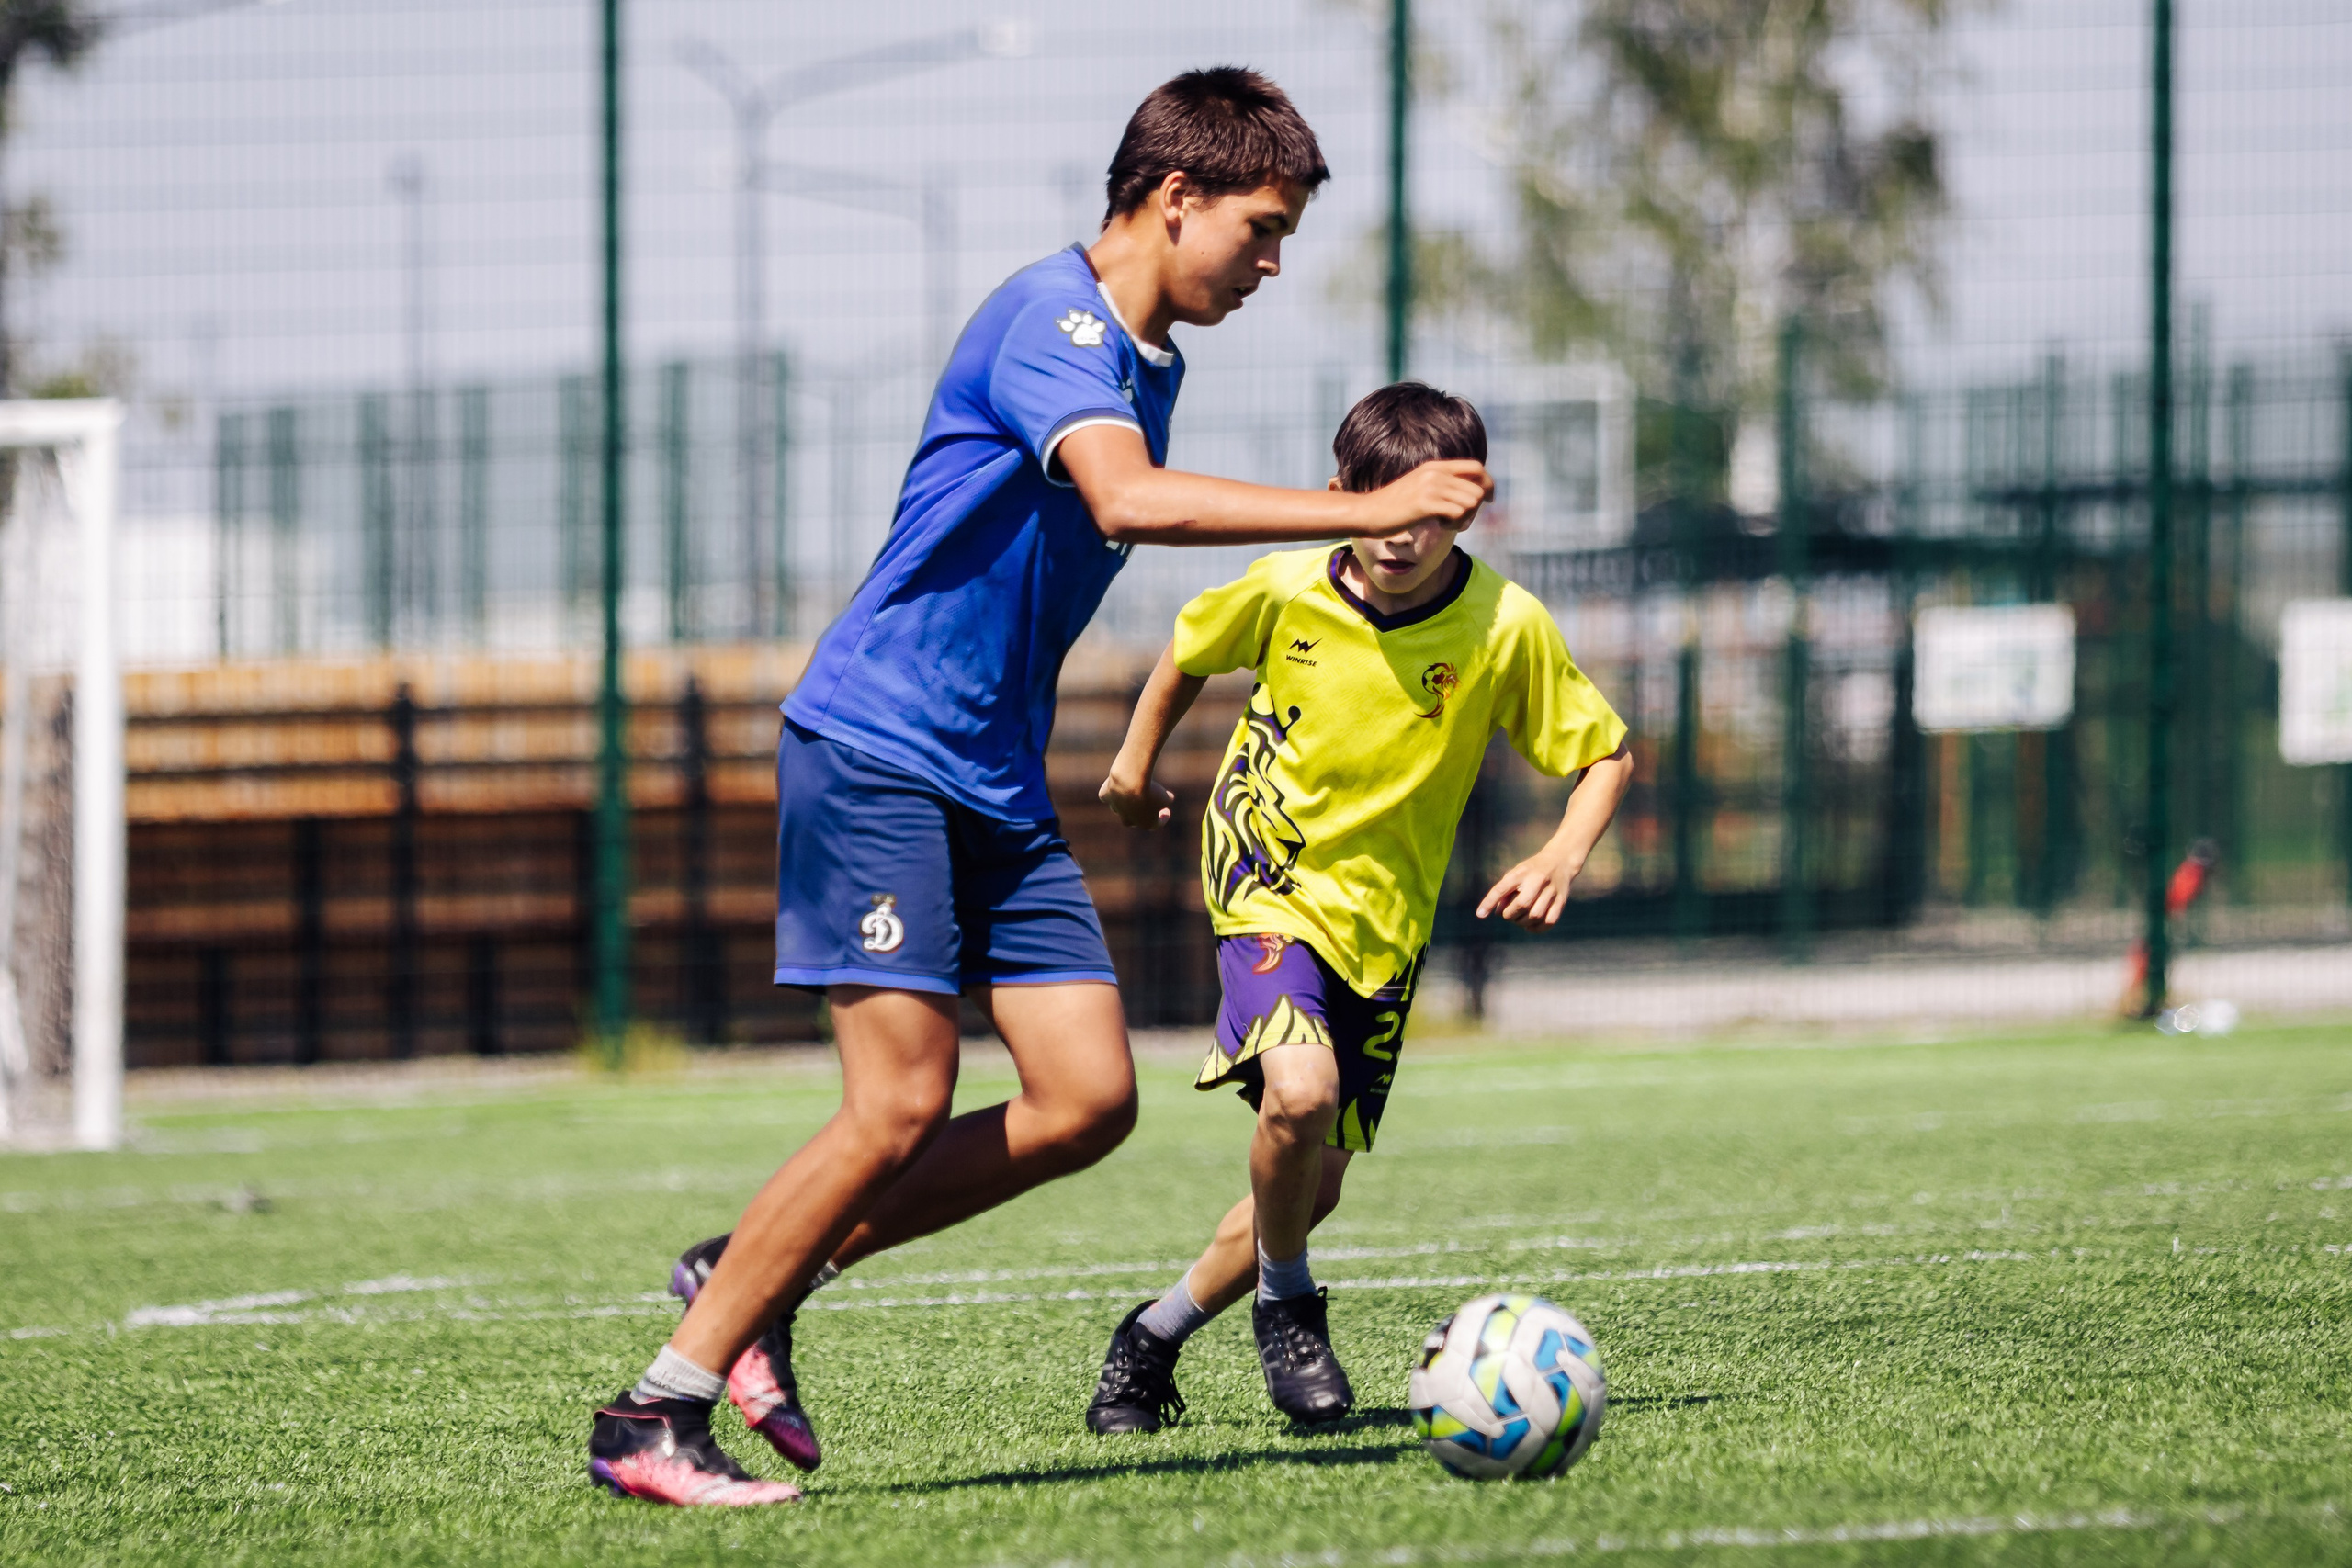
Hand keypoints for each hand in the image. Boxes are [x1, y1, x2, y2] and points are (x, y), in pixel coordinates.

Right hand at [1099, 767, 1174, 829]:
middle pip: (1134, 820)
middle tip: (1148, 804)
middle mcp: (1128, 820)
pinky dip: (1110, 792)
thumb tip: (1168, 798)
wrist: (1131, 781)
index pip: (1156, 824)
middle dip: (1141, 813)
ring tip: (1132, 791)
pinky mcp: (1106, 796)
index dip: (1163, 818)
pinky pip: (1107, 796)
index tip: (1166, 811)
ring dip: (1126, 802)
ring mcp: (1116, 808)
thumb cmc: (1150, 790)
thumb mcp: (1165, 796)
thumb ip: (1166, 799)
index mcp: (1145, 824)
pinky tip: (1114, 786)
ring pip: (1120, 808)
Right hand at [1365, 459, 1491, 533]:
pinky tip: (1440, 525)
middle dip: (1476, 508)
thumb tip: (1470, 495)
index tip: (1487, 500)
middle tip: (1459, 520)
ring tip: (1448, 523)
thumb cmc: (1393, 506)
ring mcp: (1430, 487)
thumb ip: (1441, 486)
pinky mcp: (1425, 504)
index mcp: (1435, 466)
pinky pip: (1459, 513)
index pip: (1476, 467)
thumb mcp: (1419, 487)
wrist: (1367, 512)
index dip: (1487, 484)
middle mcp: (1435, 473)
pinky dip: (1455, 524)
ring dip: (1466, 518)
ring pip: (1472, 502)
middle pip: (1478, 488)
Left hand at [1476, 847, 1578, 930]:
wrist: (1560, 861)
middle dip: (1510, 915)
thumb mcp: (1516, 873)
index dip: (1489, 902)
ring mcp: (1552, 891)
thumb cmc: (1531, 870)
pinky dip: (1537, 928)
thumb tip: (1496, 912)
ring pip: (1535, 915)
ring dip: (1523, 923)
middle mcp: (1538, 880)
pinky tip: (1530, 926)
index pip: (1502, 888)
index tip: (1480, 915)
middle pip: (1521, 905)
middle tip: (1508, 914)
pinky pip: (1549, 921)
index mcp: (1522, 872)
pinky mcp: (1561, 901)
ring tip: (1519, 920)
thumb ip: (1504, 890)